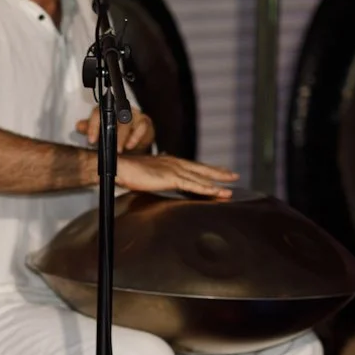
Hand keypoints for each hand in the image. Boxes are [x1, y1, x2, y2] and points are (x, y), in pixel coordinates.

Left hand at [76, 110, 155, 154]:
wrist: (134, 141)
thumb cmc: (115, 135)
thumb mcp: (101, 134)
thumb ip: (89, 129)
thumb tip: (78, 126)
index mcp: (107, 111)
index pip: (98, 112)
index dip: (93, 125)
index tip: (91, 140)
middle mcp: (120, 110)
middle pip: (114, 114)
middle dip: (109, 130)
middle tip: (105, 146)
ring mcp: (133, 114)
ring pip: (128, 120)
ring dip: (122, 136)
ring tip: (118, 150)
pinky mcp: (145, 121)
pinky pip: (142, 126)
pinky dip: (136, 136)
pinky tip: (130, 145)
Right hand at [114, 151, 236, 198]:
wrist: (120, 167)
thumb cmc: (129, 170)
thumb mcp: (147, 169)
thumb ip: (156, 170)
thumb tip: (160, 166)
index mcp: (170, 161)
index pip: (193, 165)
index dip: (207, 169)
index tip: (219, 171)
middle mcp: (175, 163)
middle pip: (202, 169)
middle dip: (218, 173)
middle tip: (233, 176)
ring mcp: (175, 170)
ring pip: (201, 178)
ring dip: (217, 183)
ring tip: (231, 188)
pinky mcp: (172, 178)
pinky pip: (194, 185)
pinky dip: (208, 189)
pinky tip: (218, 192)